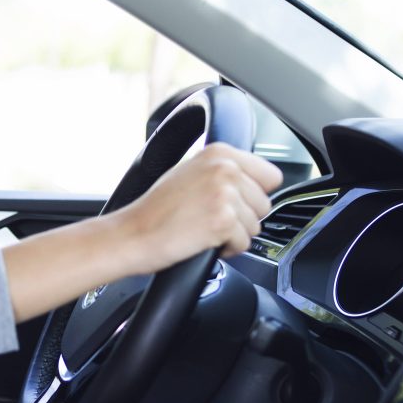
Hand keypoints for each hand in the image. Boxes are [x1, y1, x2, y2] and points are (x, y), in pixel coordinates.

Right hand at [114, 143, 282, 272]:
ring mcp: (225, 194)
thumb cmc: (154, 211)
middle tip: (212, 220)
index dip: (254, 195)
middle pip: (265, 204)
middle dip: (244, 218)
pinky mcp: (223, 221)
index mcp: (219, 153)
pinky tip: (204, 241)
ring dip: (234, 235)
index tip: (237, 203)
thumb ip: (221, 171)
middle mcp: (225, 169)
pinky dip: (227, 249)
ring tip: (205, 230)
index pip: (270, 175)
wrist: (132, 235)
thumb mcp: (188, 173)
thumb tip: (252, 182)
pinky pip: (244, 243)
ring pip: (256, 225)